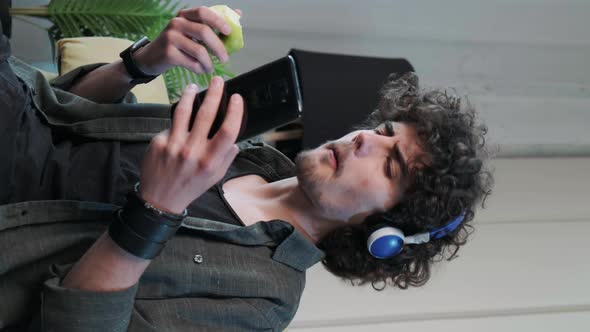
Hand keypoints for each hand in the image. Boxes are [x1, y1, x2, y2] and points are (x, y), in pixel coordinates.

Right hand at [134, 6, 241, 74]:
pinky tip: (200, 70)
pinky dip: (199, 68)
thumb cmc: (177, 44)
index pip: (203, 12)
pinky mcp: (168, 53)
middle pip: (204, 32)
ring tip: (211, 68)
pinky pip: (191, 62)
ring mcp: (171, 37)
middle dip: (218, 47)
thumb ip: (213, 23)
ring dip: (209, 62)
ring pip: (199, 50)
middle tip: (225, 58)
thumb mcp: (192, 31)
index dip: (218, 21)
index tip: (228, 31)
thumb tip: (238, 14)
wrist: (151, 57)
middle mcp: (176, 23)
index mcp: (185, 15)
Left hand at [138, 76, 243, 213]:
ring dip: (189, 95)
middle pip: (207, 115)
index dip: (234, 112)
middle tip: (217, 80)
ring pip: (183, 112)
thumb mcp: (215, 177)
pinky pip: (171, 125)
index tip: (236, 98)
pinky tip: (179, 116)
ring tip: (193, 86)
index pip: (228, 131)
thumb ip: (226, 157)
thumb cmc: (192, 186)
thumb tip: (234, 139)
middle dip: (214, 93)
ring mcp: (174, 146)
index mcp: (211, 161)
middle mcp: (193, 152)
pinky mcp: (158, 142)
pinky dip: (176, 119)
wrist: (160, 199)